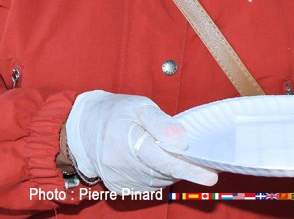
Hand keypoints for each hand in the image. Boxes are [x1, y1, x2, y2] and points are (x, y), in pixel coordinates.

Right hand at [65, 91, 217, 193]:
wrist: (83, 128)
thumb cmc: (116, 112)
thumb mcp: (139, 106)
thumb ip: (162, 123)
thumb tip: (182, 141)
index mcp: (126, 138)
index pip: (163, 159)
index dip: (189, 168)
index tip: (210, 176)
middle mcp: (120, 164)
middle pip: (164, 172)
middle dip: (182, 165)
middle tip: (189, 152)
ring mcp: (118, 179)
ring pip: (159, 181)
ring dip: (170, 170)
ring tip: (166, 151)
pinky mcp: (118, 188)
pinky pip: (148, 186)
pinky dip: (158, 176)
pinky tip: (153, 161)